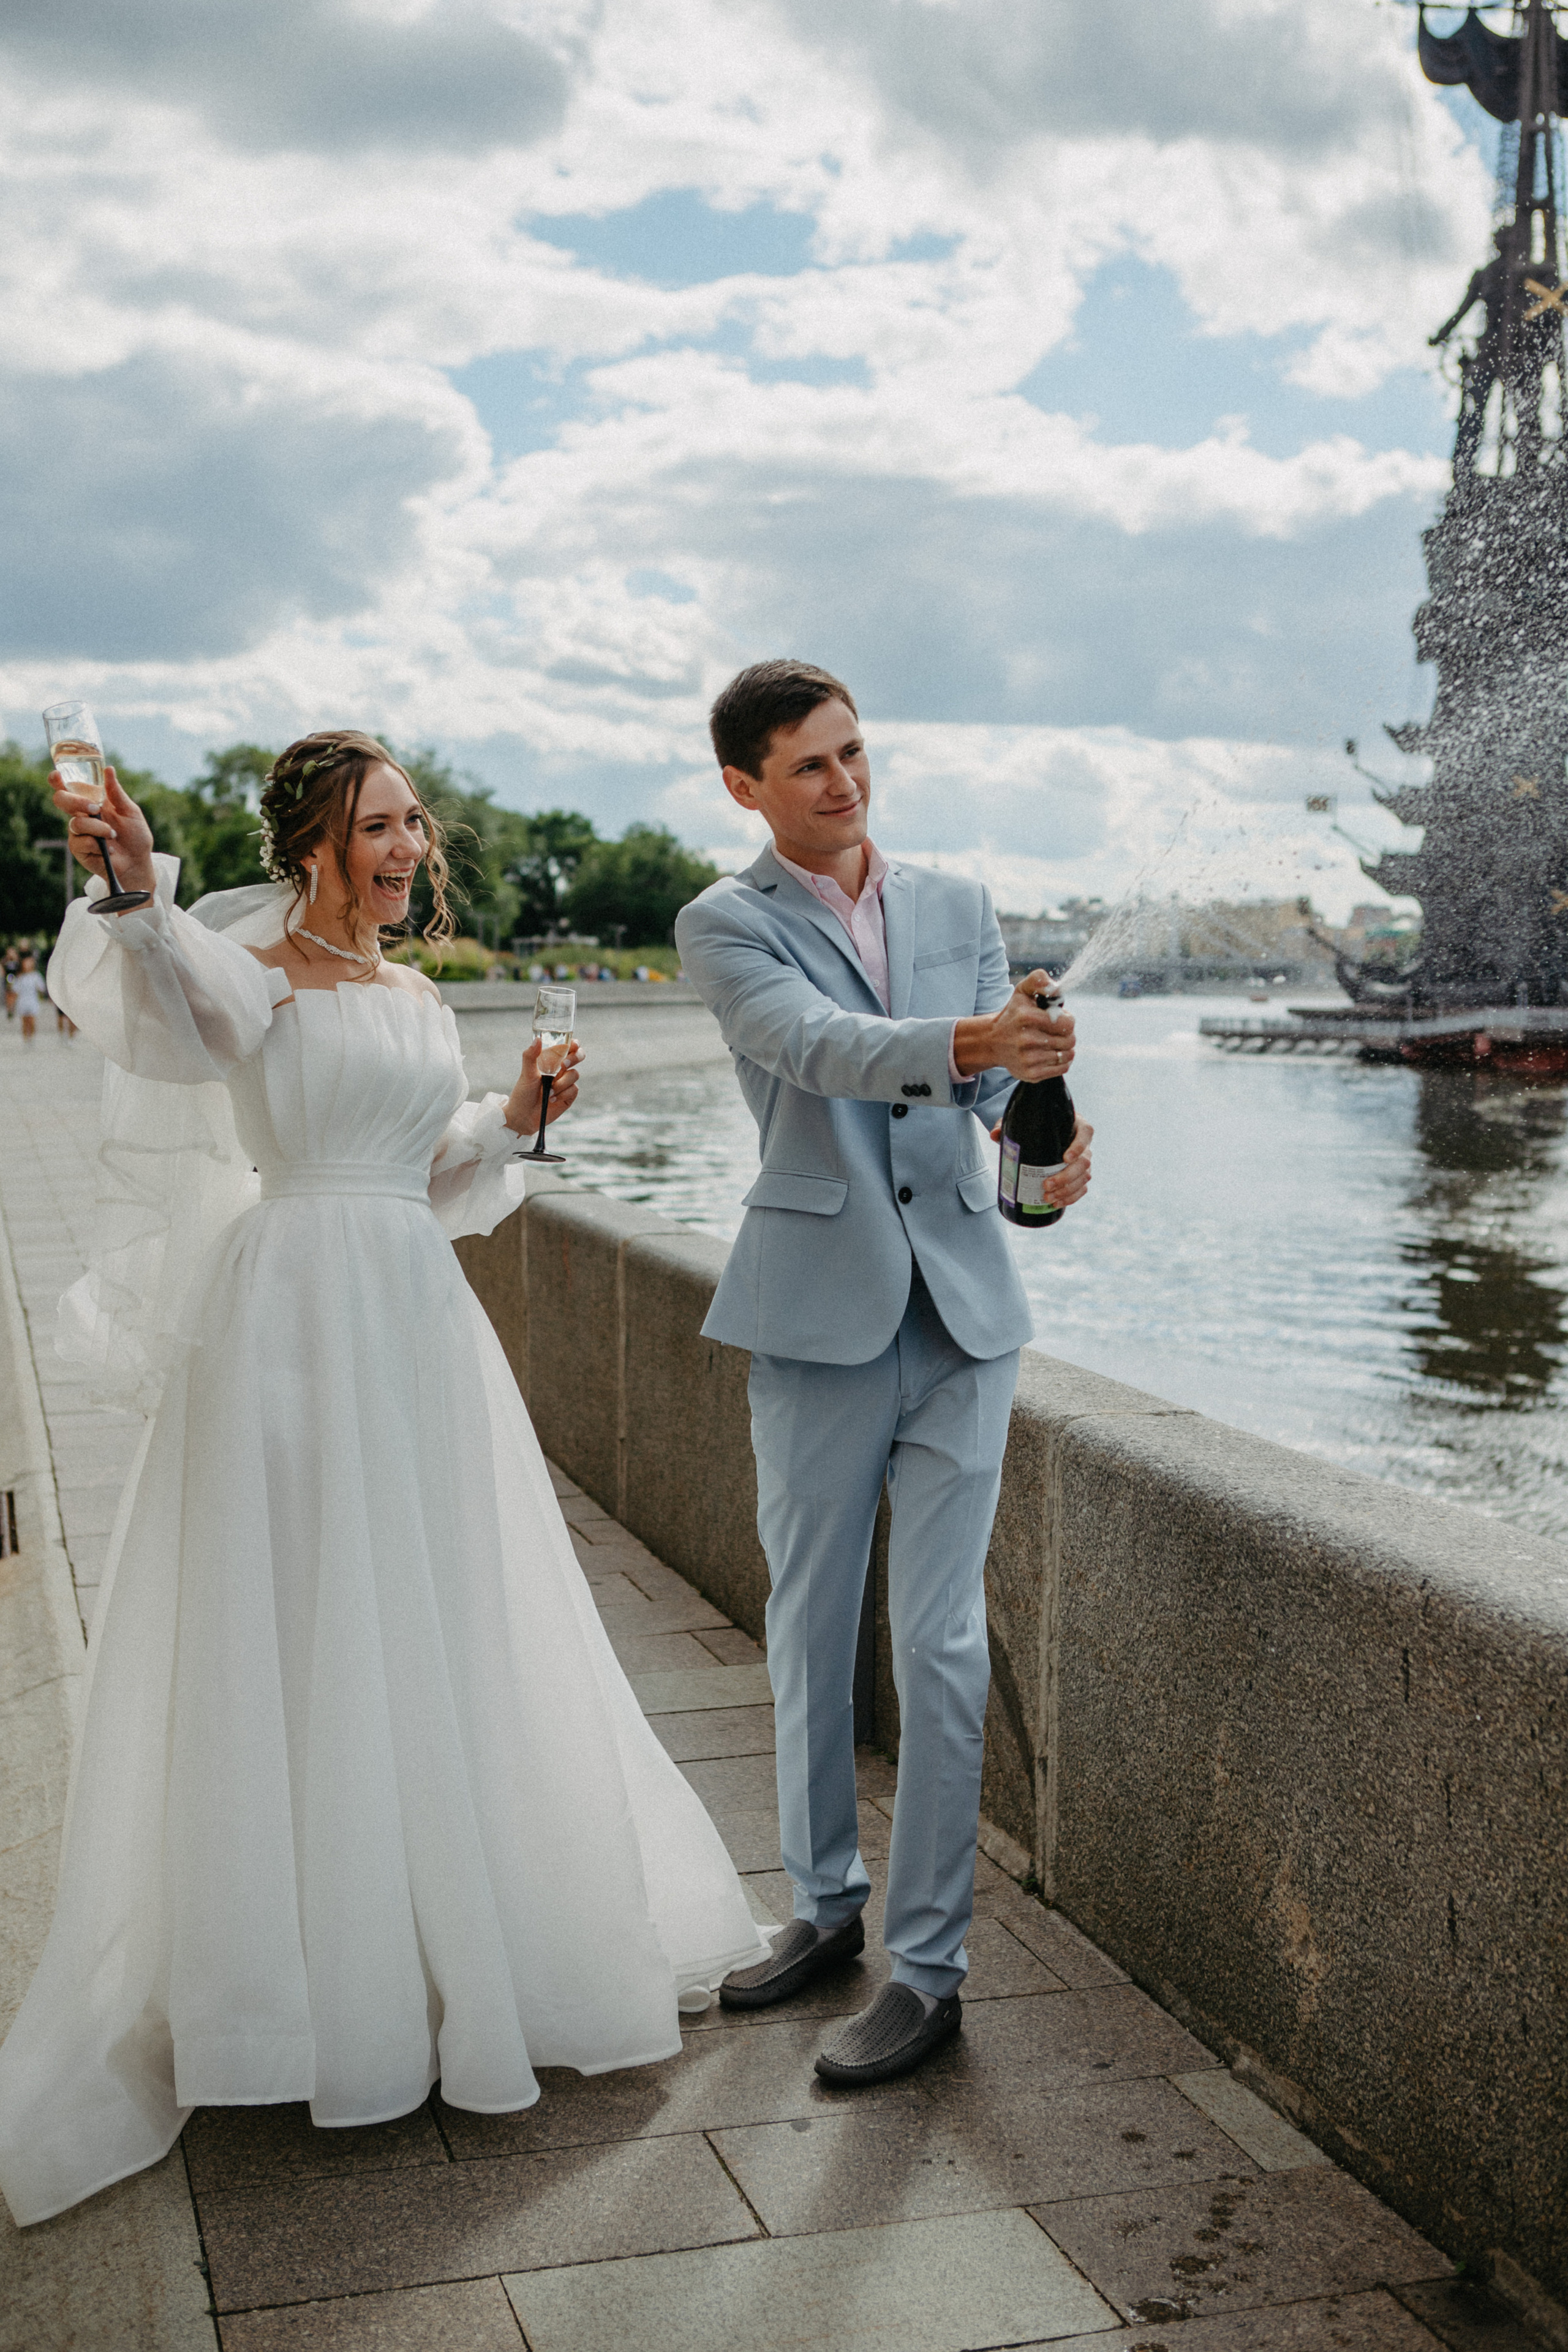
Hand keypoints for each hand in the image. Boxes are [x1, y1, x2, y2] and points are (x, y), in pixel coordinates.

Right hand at [50, 764, 156, 901]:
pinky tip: (109, 850)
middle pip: (61, 800)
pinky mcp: (78, 849)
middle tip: (95, 809)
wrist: (138, 862)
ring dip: (98, 828)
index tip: (57, 776)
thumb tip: (108, 769)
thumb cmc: (135, 835)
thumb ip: (116, 793)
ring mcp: (78, 832)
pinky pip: (80, 842)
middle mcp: (80, 815)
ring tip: (113, 835)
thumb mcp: (130, 811)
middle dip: (76, 802)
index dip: (58, 781)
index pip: (69, 788)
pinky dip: (97, 845)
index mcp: (91, 802)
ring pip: (76, 823)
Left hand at [504, 1037, 583, 1137]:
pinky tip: (552, 1100)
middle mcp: (560, 1070)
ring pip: (575, 1074)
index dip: (574, 1044)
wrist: (523, 1117)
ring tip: (549, 1092)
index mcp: (551, 1060)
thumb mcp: (525, 1074)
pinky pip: (574, 1089)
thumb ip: (530, 1056)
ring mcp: (566, 1083)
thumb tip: (537, 1039)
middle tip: (563, 1065)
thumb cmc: (522, 1094)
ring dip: (562, 1083)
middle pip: (578, 1056)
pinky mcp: (569, 1096)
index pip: (567, 1047)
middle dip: (575, 1058)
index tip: (572, 1045)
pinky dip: (563, 1094)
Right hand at [955, 969, 1074, 1081]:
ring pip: (1067, 1055)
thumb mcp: (1023, 991)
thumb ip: (1039, 980)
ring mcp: (1028, 1059)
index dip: (1067, 1019)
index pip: (1067, 1023)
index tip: (1057, 1018)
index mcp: (1026, 1017)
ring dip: (1064, 1047)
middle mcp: (1026, 1040)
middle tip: (1055, 1031)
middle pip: (1070, 1040)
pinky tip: (1050, 1053)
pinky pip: (1062, 1068)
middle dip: (1067, 1034)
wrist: (993, 1041)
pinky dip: (1061, 1061)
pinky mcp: (1031, 1074)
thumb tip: (1055, 988)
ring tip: (1052, 1042)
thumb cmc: (1014, 1014)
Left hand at [988, 1113, 1093, 1210]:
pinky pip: (1081, 1188)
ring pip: (1084, 1177)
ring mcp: (1083, 1161)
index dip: (1079, 1146)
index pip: (1085, 1132)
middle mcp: (1083, 1144)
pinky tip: (1056, 1203)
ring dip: (1067, 1190)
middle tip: (1046, 1185)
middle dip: (1066, 1177)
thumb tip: (994, 1135)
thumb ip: (1006, 1125)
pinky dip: (1070, 1198)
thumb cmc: (1033, 1128)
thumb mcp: (1019, 1123)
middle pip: (1084, 1161)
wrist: (1039, 1137)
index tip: (1065, 1158)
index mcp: (1075, 1125)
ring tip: (1048, 1197)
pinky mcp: (1080, 1176)